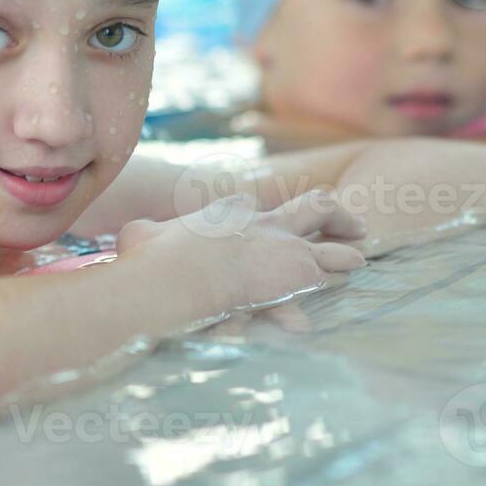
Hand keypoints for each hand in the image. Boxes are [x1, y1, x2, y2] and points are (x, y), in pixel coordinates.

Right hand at [115, 189, 366, 311]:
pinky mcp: (299, 271)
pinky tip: (347, 279)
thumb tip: (128, 234)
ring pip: (331, 242)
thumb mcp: (142, 235)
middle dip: (335, 217)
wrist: (182, 271)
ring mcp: (286, 246)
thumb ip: (143, 233)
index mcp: (229, 211)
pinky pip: (328, 274)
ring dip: (343, 253)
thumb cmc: (155, 256)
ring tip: (358, 258)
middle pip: (313, 207)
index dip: (267, 218)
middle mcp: (265, 222)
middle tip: (353, 226)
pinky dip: (335, 277)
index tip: (271, 227)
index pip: (256, 207)